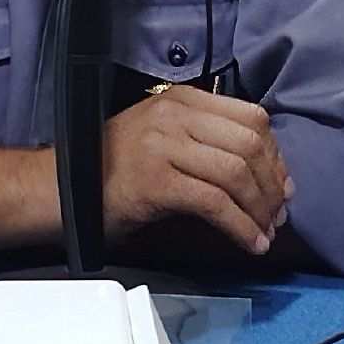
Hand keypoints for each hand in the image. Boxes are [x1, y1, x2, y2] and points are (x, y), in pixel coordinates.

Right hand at [102, 86, 292, 255]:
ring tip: (265, 232)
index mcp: (182, 100)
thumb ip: (209, 142)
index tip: (280, 186)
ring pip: (235, 174)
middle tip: (277, 215)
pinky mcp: (156, 181)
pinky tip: (249, 243)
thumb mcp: (164, 138)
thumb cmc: (116, 169)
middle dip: (272, 185)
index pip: (251, 117)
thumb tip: (270, 174)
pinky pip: (214, 203)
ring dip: (259, 210)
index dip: (275, 156)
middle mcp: (174, 115)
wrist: (63, 188)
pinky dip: (240, 227)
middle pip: (248, 145)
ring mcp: (163, 146)